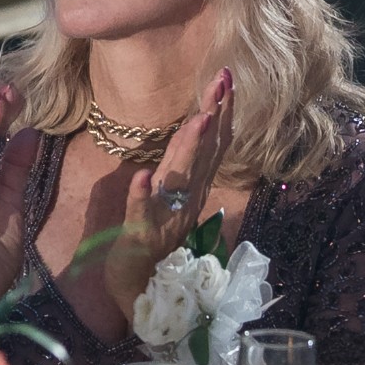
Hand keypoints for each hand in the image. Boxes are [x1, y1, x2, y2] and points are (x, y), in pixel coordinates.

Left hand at [83, 72, 237, 330]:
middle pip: (203, 153)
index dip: (220, 110)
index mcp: (192, 186)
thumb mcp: (171, 192)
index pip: (212, 143)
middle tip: (223, 82)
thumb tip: (201, 124)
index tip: (226, 78)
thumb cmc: (152, 236)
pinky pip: (143, 213)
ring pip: (180, 179)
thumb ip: (185, 161)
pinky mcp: (142, 236)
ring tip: (197, 120)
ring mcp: (166, 218)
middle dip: (214, 116)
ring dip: (189, 149)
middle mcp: (186, 199)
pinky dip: (143, 195)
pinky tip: (142, 176)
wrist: (138, 286)